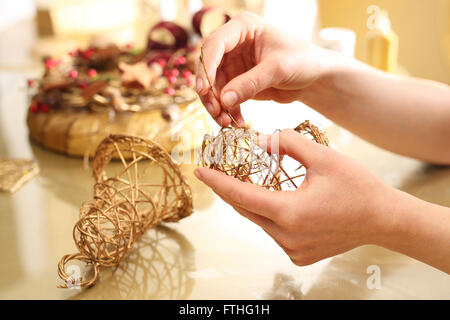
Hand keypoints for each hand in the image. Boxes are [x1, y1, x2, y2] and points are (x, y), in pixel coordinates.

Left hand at [194, 129, 396, 265]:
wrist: (384, 220)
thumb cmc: (357, 187)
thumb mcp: (323, 157)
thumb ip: (287, 144)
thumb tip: (259, 141)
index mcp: (289, 212)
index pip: (241, 195)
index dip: (217, 181)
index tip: (199, 170)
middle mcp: (286, 236)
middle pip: (246, 209)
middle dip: (229, 190)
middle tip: (216, 172)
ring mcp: (292, 250)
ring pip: (258, 221)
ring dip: (250, 202)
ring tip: (244, 181)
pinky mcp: (299, 255)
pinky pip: (272, 231)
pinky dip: (267, 215)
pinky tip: (273, 199)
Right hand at [195, 12, 335, 126]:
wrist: (315, 78)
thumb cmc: (303, 61)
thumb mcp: (278, 69)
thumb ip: (250, 83)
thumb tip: (224, 100)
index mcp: (243, 28)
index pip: (214, 45)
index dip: (206, 67)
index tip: (204, 90)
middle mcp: (234, 44)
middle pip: (208, 67)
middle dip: (209, 92)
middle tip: (215, 111)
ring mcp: (233, 64)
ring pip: (213, 86)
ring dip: (216, 105)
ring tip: (226, 122)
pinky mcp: (237, 82)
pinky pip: (224, 98)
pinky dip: (227, 111)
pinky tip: (236, 122)